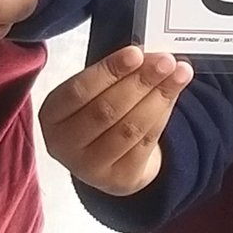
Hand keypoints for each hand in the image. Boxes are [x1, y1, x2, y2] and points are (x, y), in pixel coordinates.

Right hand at [39, 46, 192, 195]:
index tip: (136, 53)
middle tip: (166, 61)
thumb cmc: (98, 110)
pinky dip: (163, 114)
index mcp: (52, 115)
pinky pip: (146, 142)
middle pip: (107, 110)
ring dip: (159, 97)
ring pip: (130, 128)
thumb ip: (113, 73)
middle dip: (140, 82)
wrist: (109, 157)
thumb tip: (149, 56)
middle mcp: (65, 145)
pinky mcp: (119, 179)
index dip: (109, 71)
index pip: (79, 90)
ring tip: (179, 73)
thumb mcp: (93, 90)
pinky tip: (174, 93)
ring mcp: (91, 167)